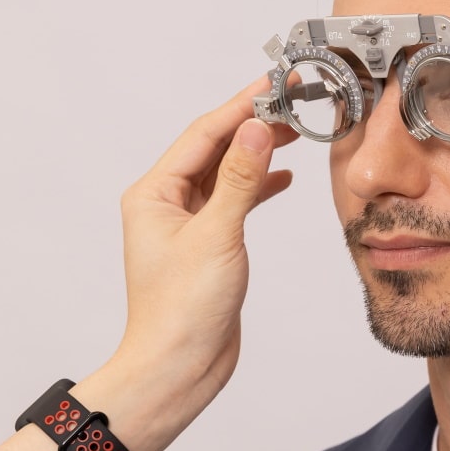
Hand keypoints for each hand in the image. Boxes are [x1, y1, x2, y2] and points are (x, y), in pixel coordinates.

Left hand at [115, 76, 297, 402]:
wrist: (178, 367)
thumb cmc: (182, 311)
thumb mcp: (217, 236)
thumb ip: (240, 180)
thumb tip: (257, 128)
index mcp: (154, 193)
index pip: (204, 134)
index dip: (242, 105)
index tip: (275, 84)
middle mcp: (166, 202)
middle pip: (214, 147)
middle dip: (253, 123)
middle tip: (293, 99)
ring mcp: (187, 223)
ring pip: (226, 171)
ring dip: (258, 150)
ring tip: (295, 130)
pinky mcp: (207, 243)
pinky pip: (234, 199)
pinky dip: (259, 185)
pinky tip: (283, 176)